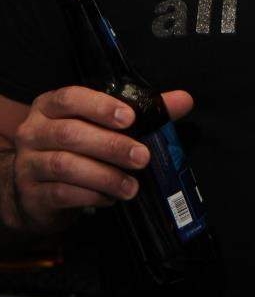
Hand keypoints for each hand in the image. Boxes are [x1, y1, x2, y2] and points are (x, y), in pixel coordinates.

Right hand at [11, 86, 192, 233]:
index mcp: (50, 106)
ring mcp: (28, 163)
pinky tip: (110, 198)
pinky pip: (62, 193)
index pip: (70, 98)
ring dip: (104, 176)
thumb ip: (142, 110)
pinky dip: (91, 195)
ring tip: (131, 186)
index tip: (129, 118)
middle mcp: (34, 131)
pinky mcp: (32, 193)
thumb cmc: (76, 147)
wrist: (33, 189)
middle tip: (142, 157)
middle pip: (71, 134)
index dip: (100, 106)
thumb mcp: (101, 124)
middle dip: (111, 146)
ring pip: (66, 165)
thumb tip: (184, 100)